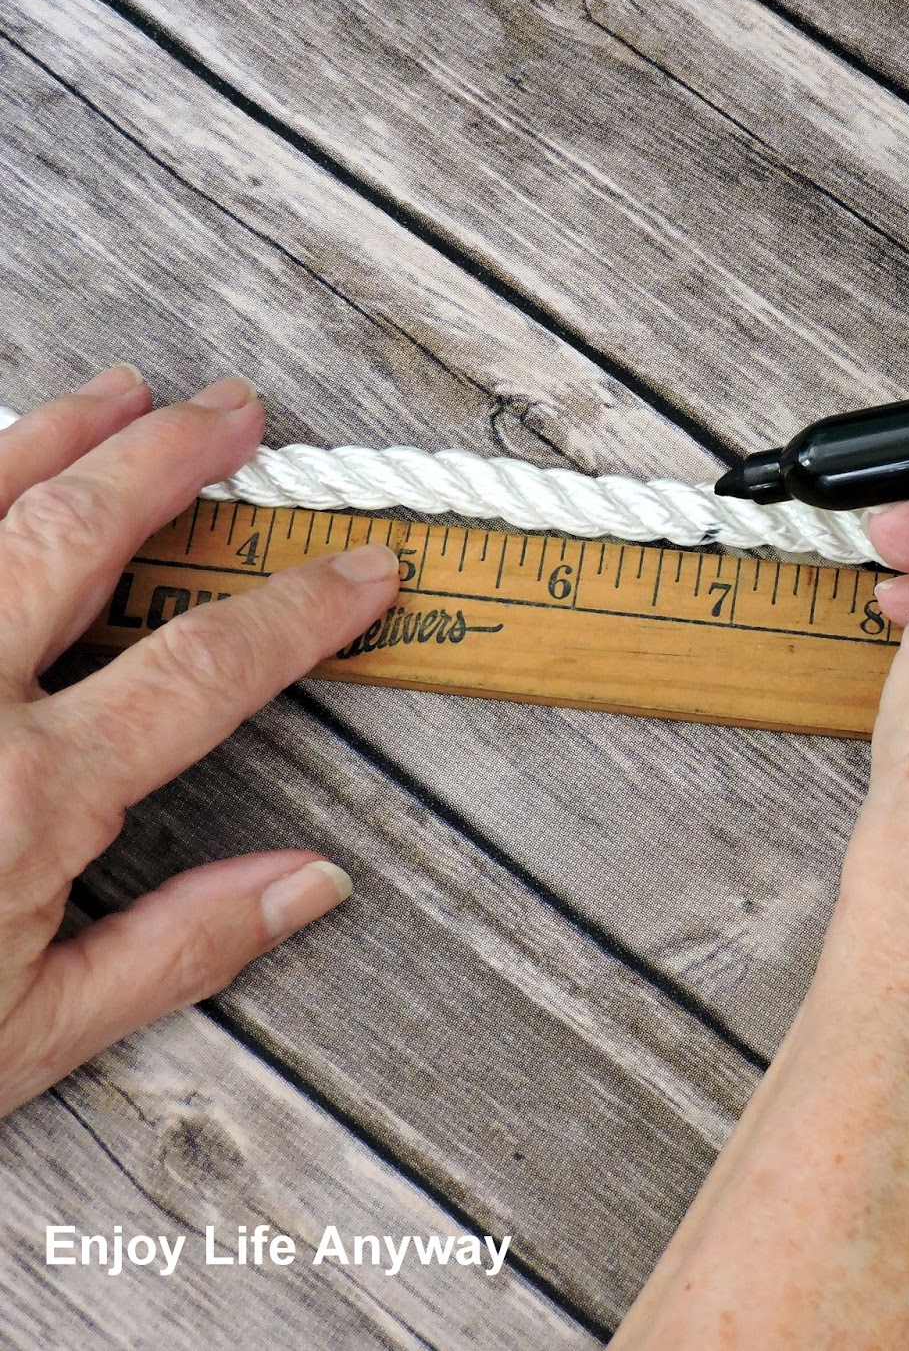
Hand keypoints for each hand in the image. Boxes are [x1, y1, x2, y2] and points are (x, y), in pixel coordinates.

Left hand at [0, 367, 398, 1115]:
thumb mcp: (25, 1035)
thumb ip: (177, 947)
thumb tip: (307, 885)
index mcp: (24, 795)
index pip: (205, 664)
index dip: (299, 608)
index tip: (356, 570)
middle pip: (80, 533)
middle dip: (171, 458)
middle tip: (233, 414)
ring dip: (56, 436)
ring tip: (119, 393)